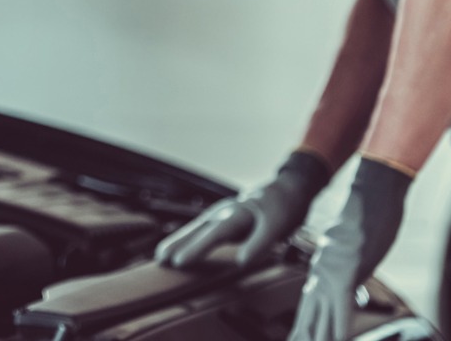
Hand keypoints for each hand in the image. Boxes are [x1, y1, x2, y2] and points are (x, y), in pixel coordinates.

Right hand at [156, 149, 330, 269]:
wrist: (289, 187)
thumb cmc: (284, 207)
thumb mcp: (278, 226)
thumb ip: (260, 243)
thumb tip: (240, 262)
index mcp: (238, 213)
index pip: (214, 234)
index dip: (196, 248)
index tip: (179, 262)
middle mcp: (226, 211)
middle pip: (199, 229)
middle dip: (179, 243)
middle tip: (160, 258)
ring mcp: (223, 211)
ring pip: (197, 226)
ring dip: (180, 240)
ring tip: (162, 254)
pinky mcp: (225, 215)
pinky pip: (203, 227)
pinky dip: (190, 236)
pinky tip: (182, 244)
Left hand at [289, 157, 411, 340]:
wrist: (371, 192)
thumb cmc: (367, 216)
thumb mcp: (353, 248)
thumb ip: (346, 267)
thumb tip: (347, 281)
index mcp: (322, 272)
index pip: (307, 311)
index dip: (300, 332)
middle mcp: (322, 276)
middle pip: (307, 320)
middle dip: (301, 339)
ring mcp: (333, 275)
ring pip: (320, 320)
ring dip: (316, 339)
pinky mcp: (347, 272)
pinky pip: (341, 309)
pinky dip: (338, 330)